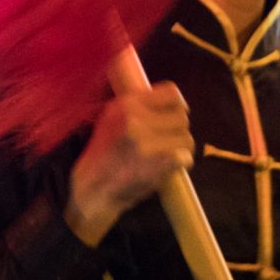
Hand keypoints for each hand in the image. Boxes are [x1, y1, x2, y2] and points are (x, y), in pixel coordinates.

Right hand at [63, 83, 194, 245]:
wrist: (93, 187)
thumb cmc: (104, 153)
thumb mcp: (111, 118)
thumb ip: (137, 106)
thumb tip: (167, 102)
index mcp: (126, 104)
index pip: (171, 92)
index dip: (177, 105)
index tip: (172, 115)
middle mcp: (136, 118)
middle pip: (182, 116)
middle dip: (178, 130)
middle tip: (167, 141)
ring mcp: (147, 140)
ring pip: (186, 138)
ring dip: (180, 148)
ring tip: (166, 155)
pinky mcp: (157, 162)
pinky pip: (185, 157)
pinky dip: (180, 164)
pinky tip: (166, 167)